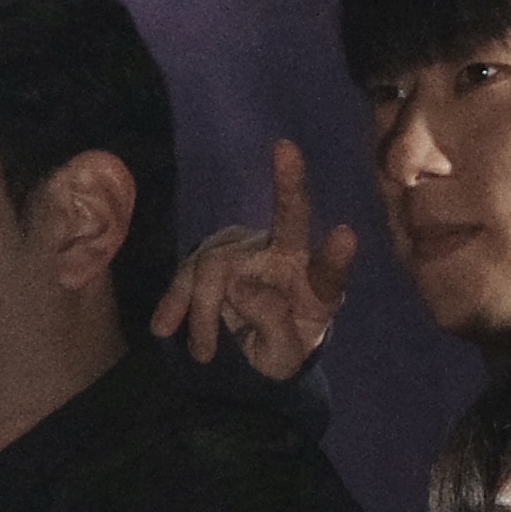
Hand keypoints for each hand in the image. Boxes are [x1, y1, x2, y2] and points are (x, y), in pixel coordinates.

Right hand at [145, 139, 358, 381]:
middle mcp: (286, 258)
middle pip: (291, 218)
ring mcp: (245, 253)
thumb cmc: (274, 354)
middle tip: (286, 149)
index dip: (336, 256)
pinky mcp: (209, 261)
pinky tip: (165, 326)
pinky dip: (176, 303)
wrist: (241, 356)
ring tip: (203, 353)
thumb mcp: (280, 361)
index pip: (328, 273)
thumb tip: (240, 286)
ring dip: (204, 314)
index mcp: (314, 288)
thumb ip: (274, 330)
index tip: (345, 236)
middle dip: (290, 183)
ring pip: (217, 267)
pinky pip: (187, 274)